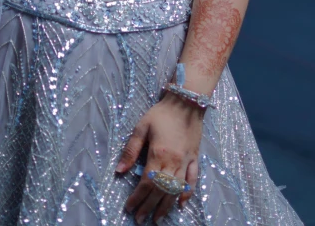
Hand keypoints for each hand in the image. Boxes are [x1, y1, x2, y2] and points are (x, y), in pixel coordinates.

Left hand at [116, 95, 202, 223]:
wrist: (186, 101)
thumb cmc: (161, 113)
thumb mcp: (142, 127)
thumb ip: (131, 150)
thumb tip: (119, 170)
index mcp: (159, 154)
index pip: (146, 183)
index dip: (137, 198)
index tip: (129, 208)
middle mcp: (174, 162)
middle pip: (160, 191)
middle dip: (148, 206)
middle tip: (140, 219)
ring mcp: (186, 161)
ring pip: (176, 190)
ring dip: (166, 206)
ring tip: (157, 218)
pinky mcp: (195, 158)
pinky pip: (192, 180)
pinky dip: (187, 194)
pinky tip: (181, 204)